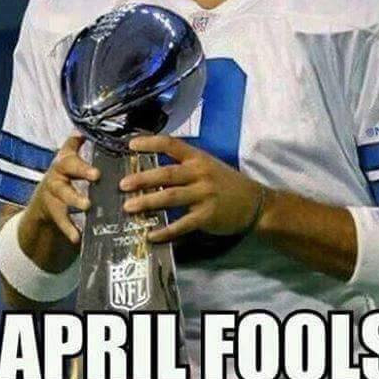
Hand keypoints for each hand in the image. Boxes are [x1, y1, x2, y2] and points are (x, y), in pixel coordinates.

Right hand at [24, 134, 99, 244]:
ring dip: (75, 199)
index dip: (76, 144)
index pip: (70, 150)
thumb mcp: (68, 159)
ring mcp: (53, 194)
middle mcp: (56, 175)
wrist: (42, 203)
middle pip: (67, 170)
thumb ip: (75, 144)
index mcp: (64, 162)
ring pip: (63, 195)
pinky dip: (69, 230)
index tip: (86, 138)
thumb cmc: (64, 177)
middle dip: (82, 170)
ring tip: (88, 205)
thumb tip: (84, 126)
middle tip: (97, 175)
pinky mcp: (53, 213)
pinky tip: (77, 238)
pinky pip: (61, 221)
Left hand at [119, 135, 263, 242]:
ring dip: (148, 202)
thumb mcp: (208, 167)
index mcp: (198, 158)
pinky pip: (182, 224)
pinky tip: (151, 235)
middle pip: (167, 173)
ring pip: (171, 197)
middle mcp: (200, 173)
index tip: (130, 145)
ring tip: (129, 207)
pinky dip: (165, 230)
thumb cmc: (226, 184)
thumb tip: (151, 172)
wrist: (256, 203)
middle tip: (122, 184)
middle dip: (142, 178)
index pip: (171, 144)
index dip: (150, 142)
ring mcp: (204, 195)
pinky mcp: (207, 216)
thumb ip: (184, 167)